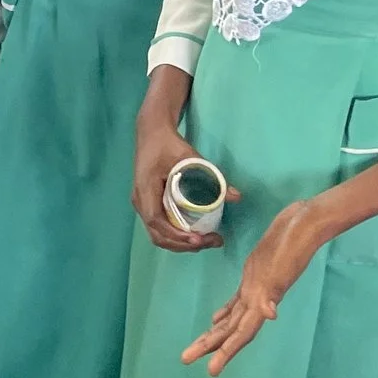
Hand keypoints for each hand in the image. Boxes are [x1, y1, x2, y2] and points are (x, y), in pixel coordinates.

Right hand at [133, 114, 233, 252]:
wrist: (152, 133)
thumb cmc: (168, 144)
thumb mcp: (191, 157)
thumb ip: (213, 177)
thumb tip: (236, 197)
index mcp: (145, 190)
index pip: (156, 221)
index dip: (176, 234)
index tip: (199, 238)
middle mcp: (141, 201)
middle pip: (158, 235)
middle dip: (184, 244)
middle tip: (213, 241)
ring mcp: (144, 204)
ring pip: (159, 235)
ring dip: (183, 243)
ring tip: (209, 240)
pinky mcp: (150, 205)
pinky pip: (161, 228)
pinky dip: (178, 235)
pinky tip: (197, 232)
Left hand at [182, 198, 332, 374]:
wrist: (304, 222)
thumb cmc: (295, 241)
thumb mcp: (283, 266)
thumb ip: (273, 289)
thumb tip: (269, 314)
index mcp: (262, 299)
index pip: (242, 332)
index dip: (226, 351)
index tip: (211, 370)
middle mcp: (257, 298)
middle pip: (230, 330)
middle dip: (209, 346)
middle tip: (185, 359)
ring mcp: (255, 287)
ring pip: (232, 318)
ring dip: (215, 333)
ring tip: (196, 348)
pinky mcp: (254, 275)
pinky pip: (237, 301)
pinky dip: (226, 312)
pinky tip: (215, 320)